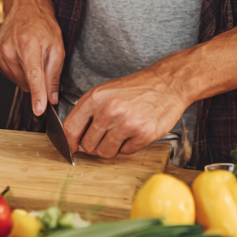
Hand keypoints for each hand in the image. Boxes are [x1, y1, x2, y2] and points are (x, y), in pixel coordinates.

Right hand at [0, 0, 64, 115]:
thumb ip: (54, 74)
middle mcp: (10, 48)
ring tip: (33, 56)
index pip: (34, 76)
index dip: (37, 95)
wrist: (24, 6)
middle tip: (44, 63)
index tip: (39, 109)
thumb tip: (51, 97)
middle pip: (26, 82)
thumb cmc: (42, 23)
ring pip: (18, 81)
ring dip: (28, 77)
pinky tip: (23, 57)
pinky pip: (10, 74)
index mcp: (28, 44)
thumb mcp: (57, 46)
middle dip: (38, 82)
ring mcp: (0, 51)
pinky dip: (19, 71)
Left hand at [64, 67, 188, 157]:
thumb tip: (74, 138)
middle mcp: (109, 111)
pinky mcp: (143, 134)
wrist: (167, 84)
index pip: (70, 128)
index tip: (72, 147)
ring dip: (109, 149)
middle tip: (102, 139)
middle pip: (88, 145)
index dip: (69, 142)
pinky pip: (125, 153)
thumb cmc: (135, 88)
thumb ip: (88, 112)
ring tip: (118, 135)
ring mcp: (127, 124)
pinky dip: (127, 147)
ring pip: (105, 152)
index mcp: (95, 98)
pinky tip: (133, 133)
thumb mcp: (105, 91)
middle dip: (93, 146)